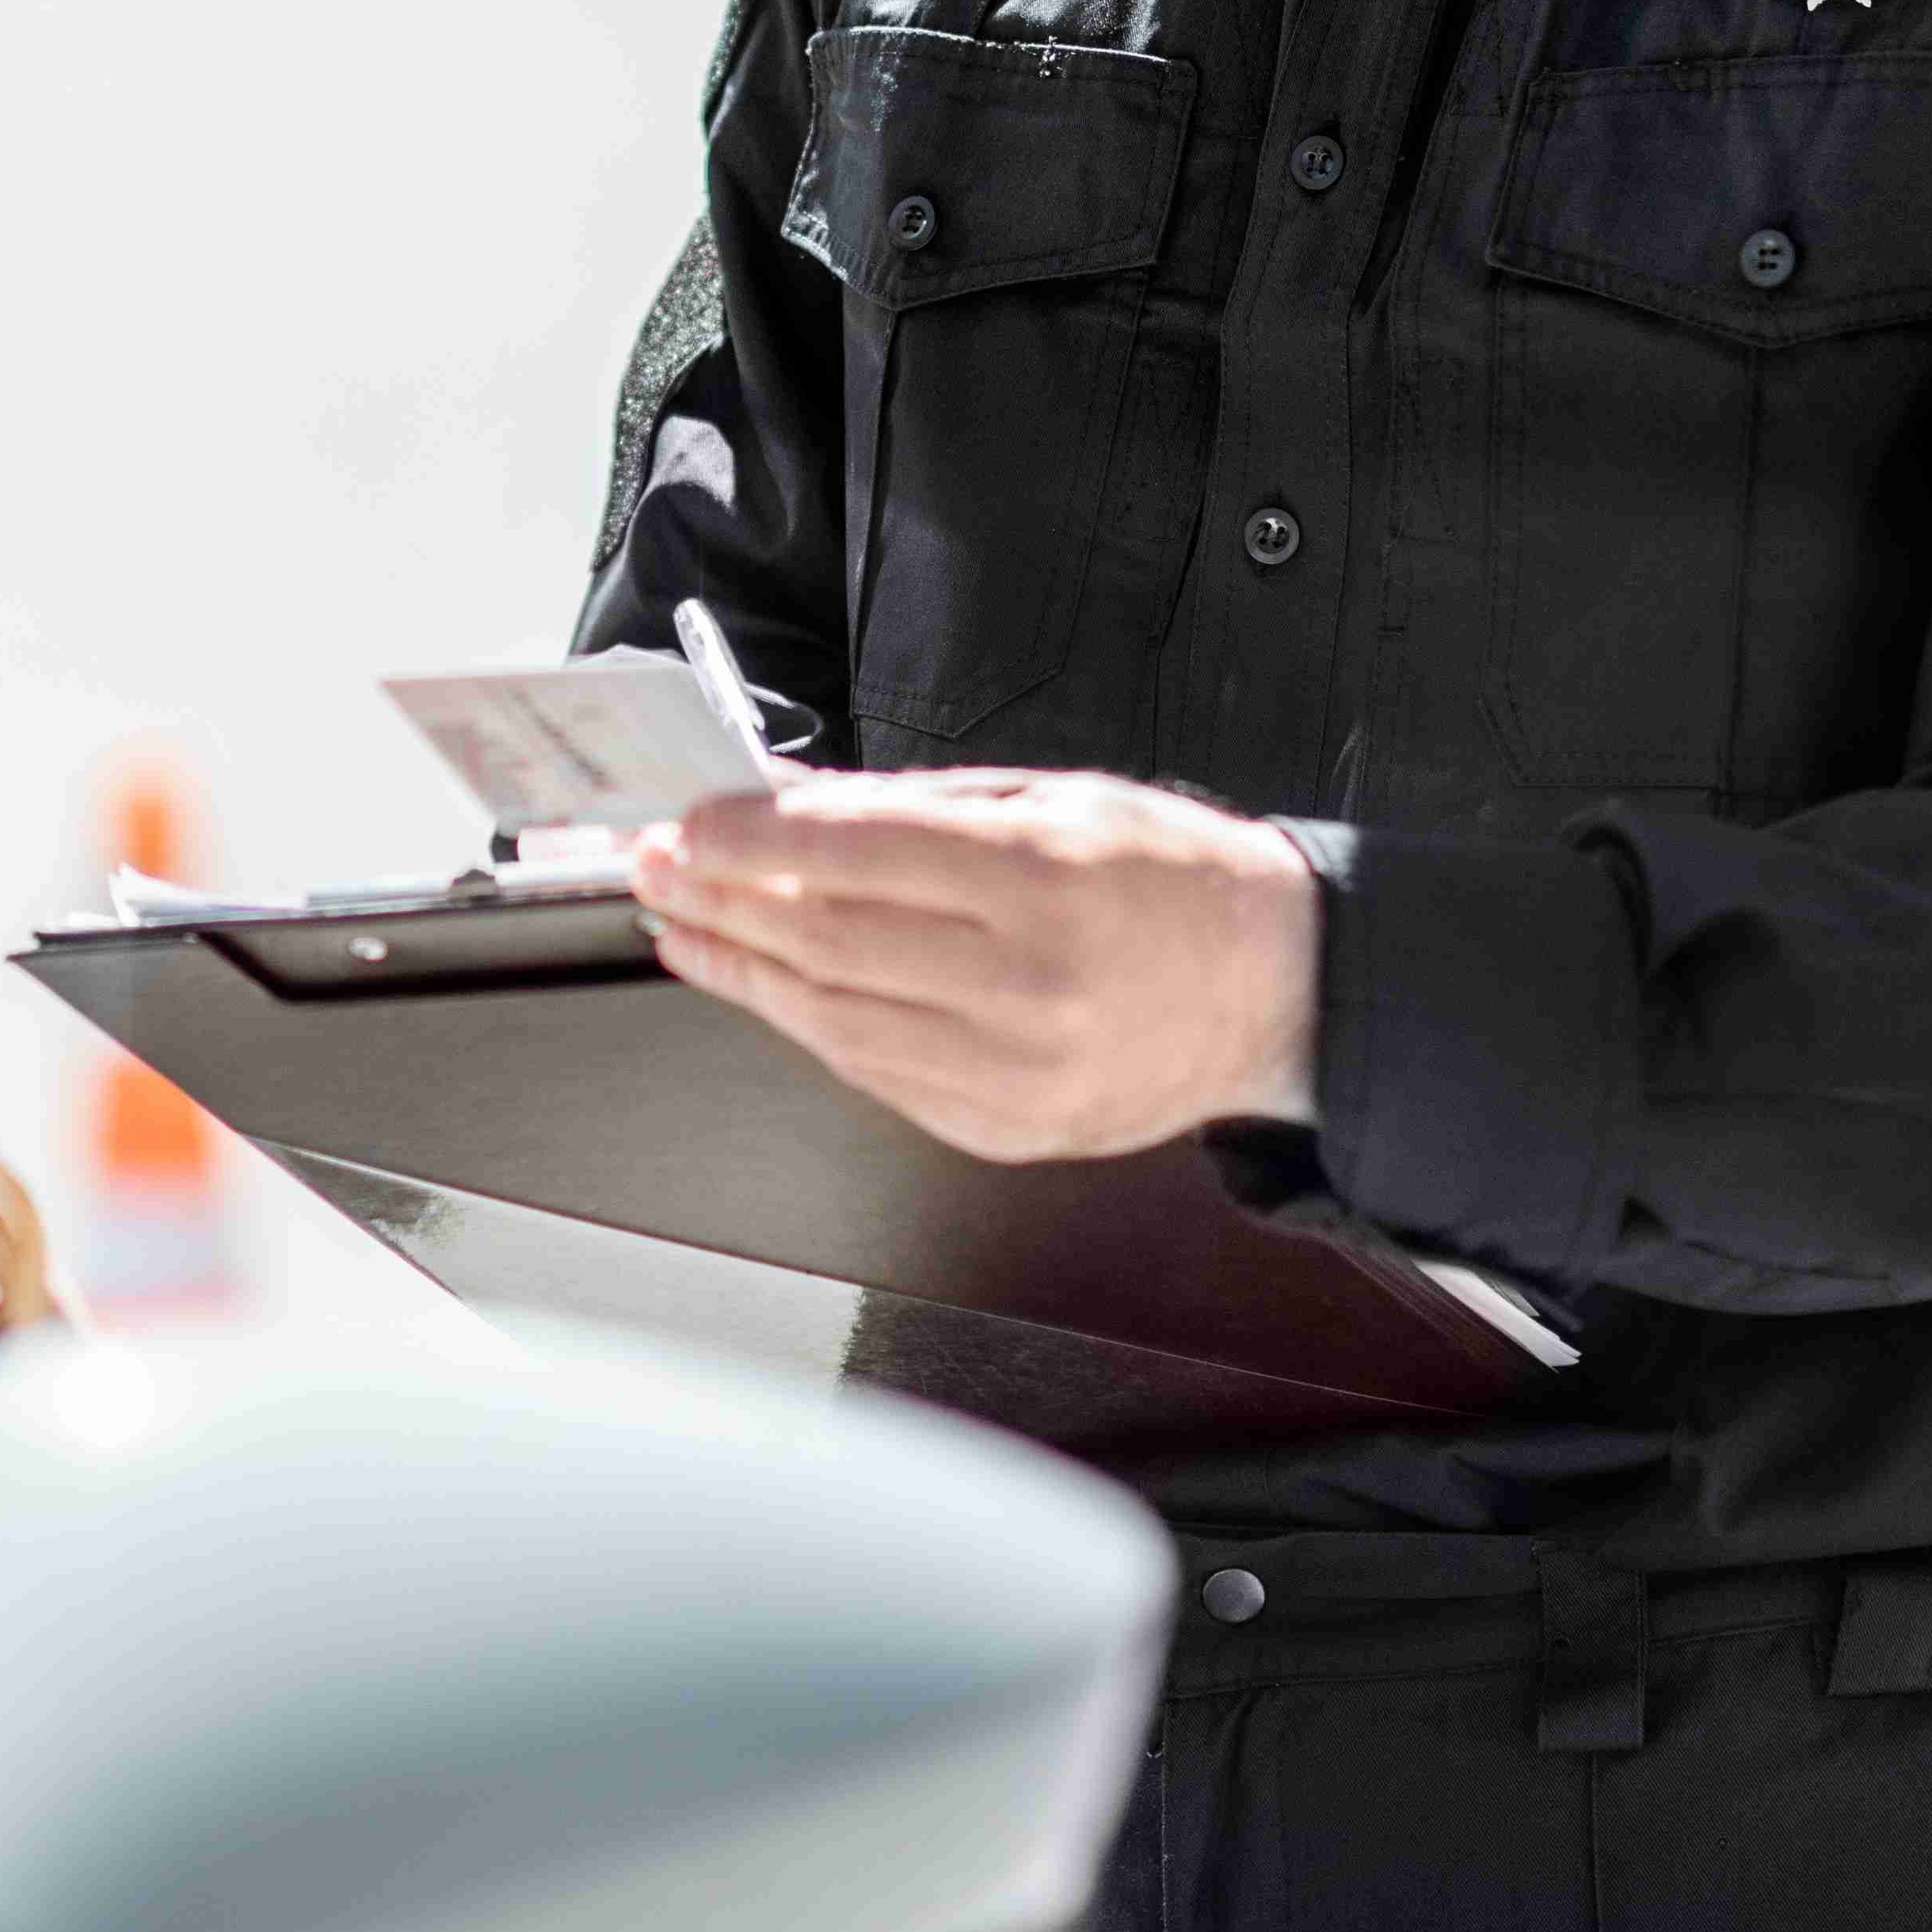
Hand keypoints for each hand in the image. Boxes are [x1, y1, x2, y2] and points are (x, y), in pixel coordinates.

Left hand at [630, 769, 1319, 1162]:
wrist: (1275, 989)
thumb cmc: (1169, 878)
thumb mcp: (1055, 800)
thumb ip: (918, 810)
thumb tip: (789, 808)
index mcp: (1045, 877)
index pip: (856, 853)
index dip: (752, 839)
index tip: (687, 824)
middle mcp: (1029, 983)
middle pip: (827, 942)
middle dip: (721, 902)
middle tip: (656, 870)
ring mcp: (1017, 1071)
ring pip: (834, 1021)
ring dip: (743, 972)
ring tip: (685, 928)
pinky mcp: (1008, 1131)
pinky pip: (875, 1077)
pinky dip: (809, 1027)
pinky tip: (765, 987)